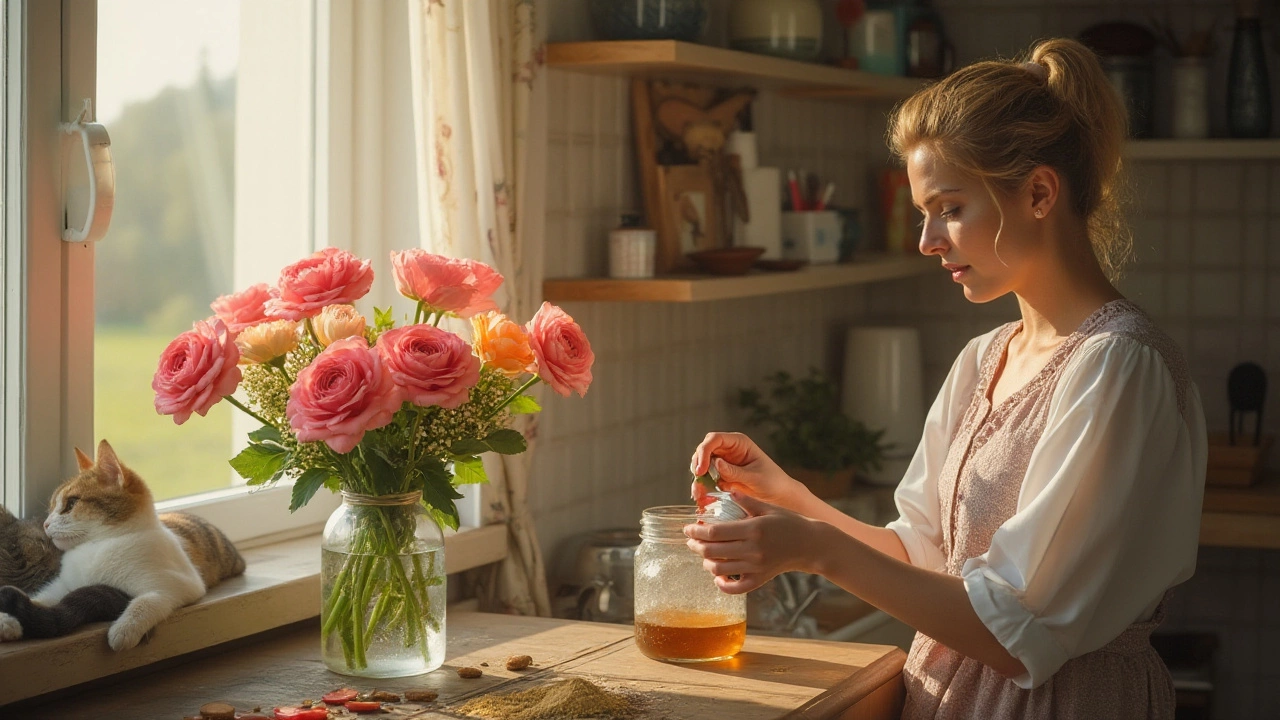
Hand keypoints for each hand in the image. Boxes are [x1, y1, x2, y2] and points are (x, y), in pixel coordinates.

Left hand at [683, 493, 825, 593]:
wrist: (810, 545)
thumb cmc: (789, 522)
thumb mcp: (768, 507)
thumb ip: (746, 500)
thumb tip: (725, 492)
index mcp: (753, 529)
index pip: (715, 532)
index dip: (696, 531)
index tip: (688, 528)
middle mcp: (753, 550)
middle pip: (712, 552)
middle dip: (696, 546)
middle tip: (691, 540)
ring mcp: (756, 567)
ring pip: (719, 570)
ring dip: (706, 562)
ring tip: (704, 554)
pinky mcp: (760, 580)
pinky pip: (735, 588)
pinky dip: (721, 584)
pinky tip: (718, 575)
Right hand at [689, 432, 806, 508]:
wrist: (779, 496)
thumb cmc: (772, 482)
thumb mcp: (754, 477)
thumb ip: (734, 471)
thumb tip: (715, 463)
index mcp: (738, 442)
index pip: (714, 439)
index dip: (704, 451)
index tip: (701, 469)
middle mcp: (728, 449)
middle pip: (704, 450)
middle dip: (698, 464)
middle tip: (698, 480)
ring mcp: (723, 462)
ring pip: (702, 465)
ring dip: (698, 479)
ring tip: (698, 494)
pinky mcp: (721, 476)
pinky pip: (706, 479)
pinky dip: (702, 487)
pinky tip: (701, 498)